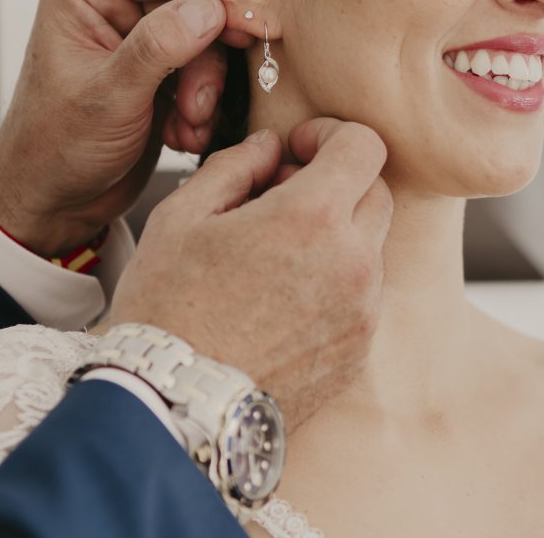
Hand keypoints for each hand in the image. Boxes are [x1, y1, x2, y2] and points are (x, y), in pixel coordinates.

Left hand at [0, 0, 253, 255]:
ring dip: (206, 89)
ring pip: (207, 40)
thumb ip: (160, 46)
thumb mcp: (109, 96)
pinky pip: (205, 70)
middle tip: (201, 104)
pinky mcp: (159, 67)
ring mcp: (139, 33)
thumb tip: (211, 8)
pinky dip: (202, 106)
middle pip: (197, 2)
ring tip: (188, 127)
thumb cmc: (58, 147)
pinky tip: (182, 135)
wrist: (55, 201)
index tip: (244, 34)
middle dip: (207, 59)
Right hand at [107, 118, 392, 428]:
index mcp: (312, 218)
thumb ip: (236, 165)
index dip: (331, 135)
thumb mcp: (181, 216)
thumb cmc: (167, 308)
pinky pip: (364, 295)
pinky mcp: (358, 350)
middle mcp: (353, 263)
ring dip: (337, 234)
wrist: (174, 408)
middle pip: (376, 192)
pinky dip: (337, 281)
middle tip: (281, 200)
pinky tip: (283, 298)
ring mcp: (362, 311)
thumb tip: (271, 146)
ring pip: (371, 245)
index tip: (298, 150)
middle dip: (337, 182)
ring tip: (276, 256)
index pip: (365, 146)